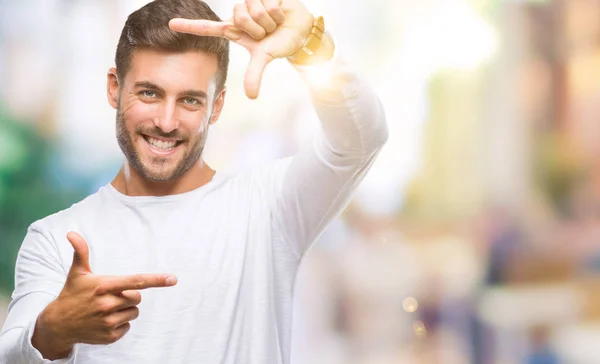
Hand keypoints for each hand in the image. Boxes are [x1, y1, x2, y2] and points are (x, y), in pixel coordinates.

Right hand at [32, 232, 176, 359]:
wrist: (57, 324)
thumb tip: (72, 233)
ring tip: (106, 309)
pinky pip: (128, 327)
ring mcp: (108, 322)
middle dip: (129, 296)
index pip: (136, 281)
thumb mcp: (77, 273)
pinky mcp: (109, 336)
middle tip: (111, 296)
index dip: (156, 280)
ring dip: (125, 310)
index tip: (172, 279)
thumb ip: (81, 252)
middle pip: (137, 297)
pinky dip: (120, 324)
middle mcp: (106, 304)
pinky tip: (104, 321)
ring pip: (134, 312)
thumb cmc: (72, 294)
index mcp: (103, 286)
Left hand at [169, 0, 313, 98]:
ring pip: (253, 10)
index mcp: (233, 30)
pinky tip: (280, 12)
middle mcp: (238, 14)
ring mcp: (250, 2)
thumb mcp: (265, 57)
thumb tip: (252, 96)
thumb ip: (255, 75)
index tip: (170, 25)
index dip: (189, 26)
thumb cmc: (280, 42)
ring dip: (268, 20)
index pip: (207, 28)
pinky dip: (277, 12)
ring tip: (274, 22)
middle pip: (239, 17)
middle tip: (267, 31)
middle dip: (258, 28)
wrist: (301, 29)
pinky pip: (267, 3)